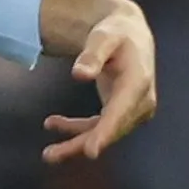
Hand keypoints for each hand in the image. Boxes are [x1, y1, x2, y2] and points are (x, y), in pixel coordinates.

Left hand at [42, 3, 156, 162]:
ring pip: (103, 134)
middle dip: (82, 144)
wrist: (129, 34)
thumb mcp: (102, 37)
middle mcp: (140, 100)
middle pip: (110, 129)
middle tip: (50, 155)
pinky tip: (52, 123)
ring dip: (75, 144)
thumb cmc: (114, 33)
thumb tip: (79, 75)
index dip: (105, 132)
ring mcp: (132, 110)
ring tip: (48, 154)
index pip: (120, 112)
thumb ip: (92, 55)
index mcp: (138, 81)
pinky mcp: (121, 112)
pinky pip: (98, 127)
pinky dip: (76, 130)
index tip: (91, 152)